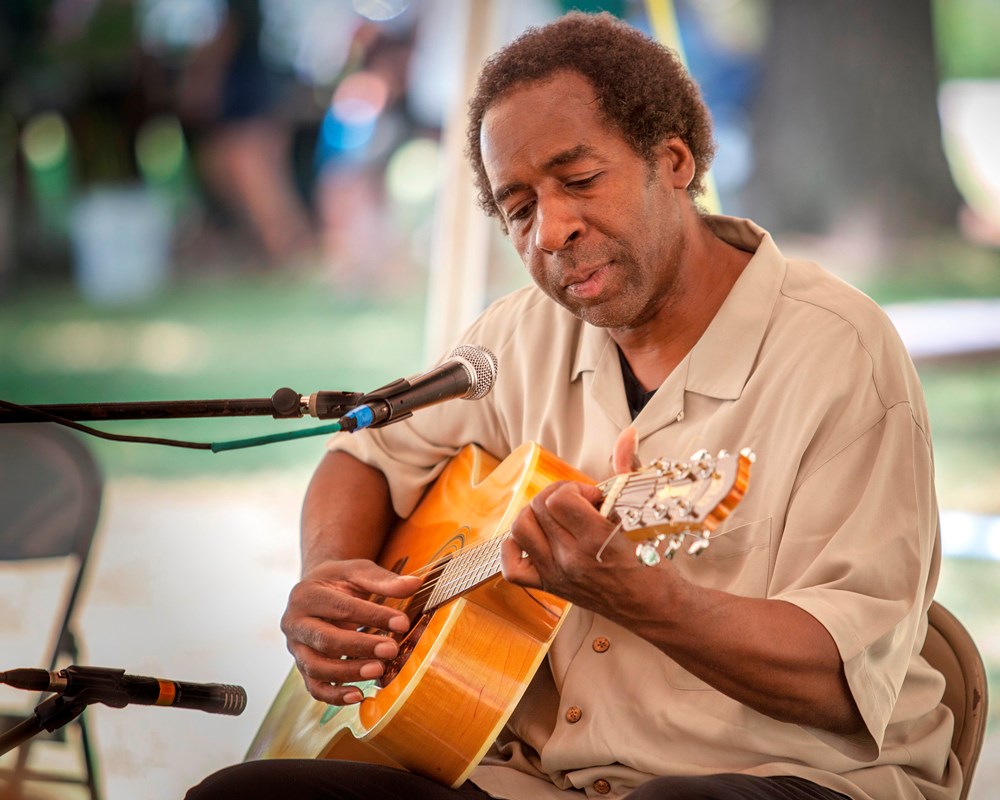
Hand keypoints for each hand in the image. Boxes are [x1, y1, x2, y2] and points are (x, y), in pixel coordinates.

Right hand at [280, 559, 421, 705]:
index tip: (402, 623)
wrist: (316, 590)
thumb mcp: (358, 572)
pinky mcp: (303, 668)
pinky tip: (359, 696)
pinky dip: (335, 696)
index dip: (373, 616)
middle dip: (361, 647)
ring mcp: (296, 648)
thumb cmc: (339, 581)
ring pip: (317, 668)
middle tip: (391, 650)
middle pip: (326, 640)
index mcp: (305, 595)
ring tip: (380, 670)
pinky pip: (315, 687)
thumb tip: (415, 584)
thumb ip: (384, 580)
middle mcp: (294, 623)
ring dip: (349, 672)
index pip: (342, 608)